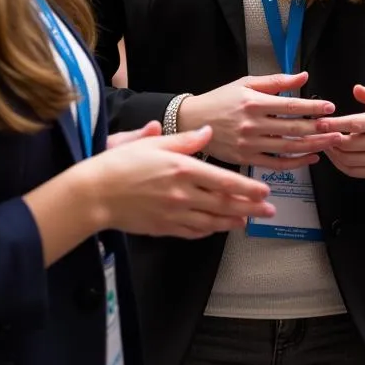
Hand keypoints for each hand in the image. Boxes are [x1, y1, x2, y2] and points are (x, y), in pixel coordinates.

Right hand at [92, 125, 275, 238]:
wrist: (95, 193)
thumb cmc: (121, 162)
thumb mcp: (154, 142)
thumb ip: (184, 139)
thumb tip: (208, 132)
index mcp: (183, 169)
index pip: (223, 181)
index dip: (247, 188)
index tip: (265, 191)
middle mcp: (183, 194)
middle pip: (223, 203)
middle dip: (249, 208)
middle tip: (269, 210)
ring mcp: (174, 214)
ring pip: (212, 221)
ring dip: (233, 221)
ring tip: (249, 221)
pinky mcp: (164, 228)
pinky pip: (193, 232)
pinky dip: (209, 231)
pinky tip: (218, 228)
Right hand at [177, 72, 341, 169]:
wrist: (192, 121)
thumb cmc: (221, 99)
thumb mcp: (246, 83)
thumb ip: (276, 81)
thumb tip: (303, 76)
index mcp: (253, 102)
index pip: (289, 105)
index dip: (312, 107)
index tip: (329, 107)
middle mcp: (252, 124)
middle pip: (292, 129)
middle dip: (319, 128)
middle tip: (338, 127)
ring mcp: (249, 144)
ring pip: (288, 148)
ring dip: (313, 145)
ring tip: (331, 142)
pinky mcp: (246, 158)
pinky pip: (277, 164)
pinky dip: (296, 163)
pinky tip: (311, 158)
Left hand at [314, 84, 364, 178]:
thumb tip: (357, 89)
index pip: (355, 124)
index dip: (334, 124)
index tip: (318, 122)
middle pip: (350, 145)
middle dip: (329, 139)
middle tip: (317, 133)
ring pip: (350, 160)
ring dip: (332, 152)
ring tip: (324, 141)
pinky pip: (355, 172)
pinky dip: (340, 164)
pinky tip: (334, 153)